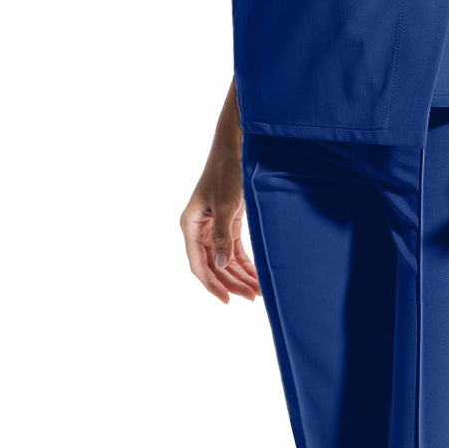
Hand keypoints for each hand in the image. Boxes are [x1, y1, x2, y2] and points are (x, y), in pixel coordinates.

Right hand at [181, 147, 260, 302]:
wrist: (236, 147)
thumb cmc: (227, 172)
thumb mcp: (226, 206)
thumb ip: (222, 237)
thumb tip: (220, 265)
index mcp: (190, 225)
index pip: (198, 264)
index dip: (212, 284)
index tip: (227, 300)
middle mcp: (199, 229)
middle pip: (213, 265)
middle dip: (232, 282)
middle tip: (252, 296)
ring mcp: (213, 227)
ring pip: (224, 260)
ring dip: (239, 275)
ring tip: (258, 290)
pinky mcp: (227, 223)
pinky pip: (233, 249)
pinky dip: (244, 263)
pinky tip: (256, 275)